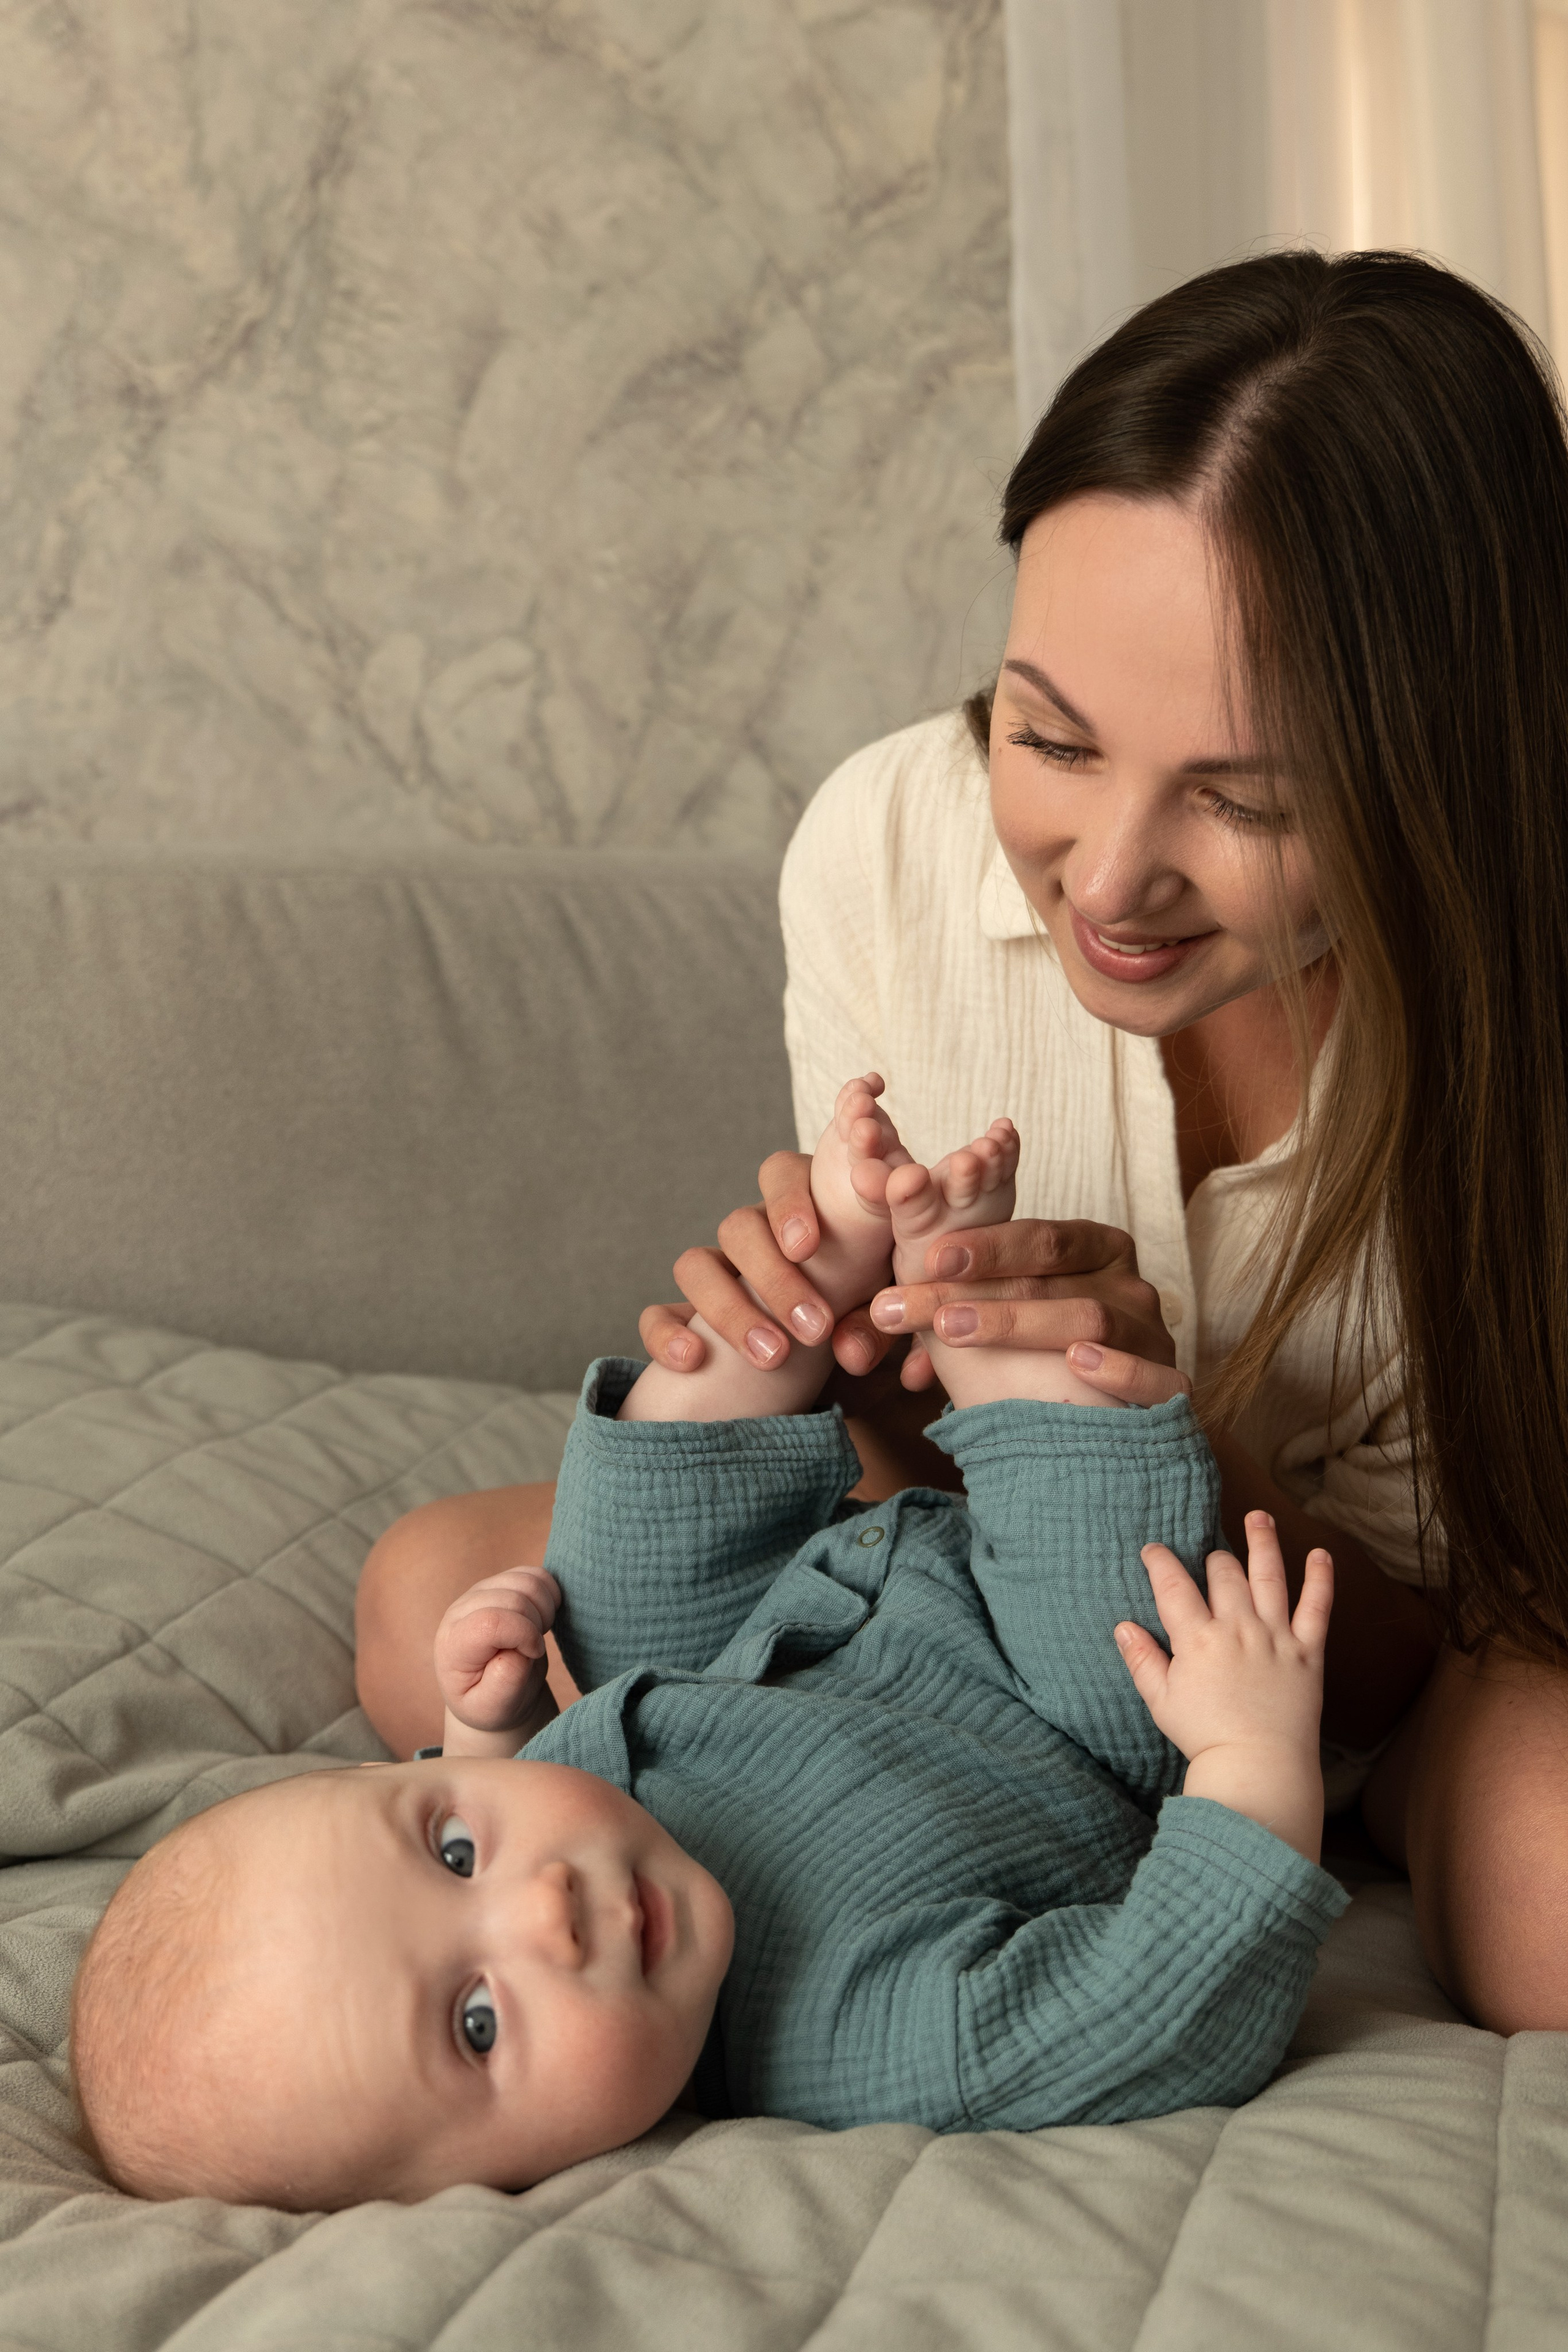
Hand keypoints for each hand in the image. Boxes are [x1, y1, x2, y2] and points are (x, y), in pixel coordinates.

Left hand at [435, 1564, 560, 1746]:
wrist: (489, 1691)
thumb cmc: (489, 1701)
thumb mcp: (492, 1707)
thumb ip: (504, 1683)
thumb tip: (519, 1650)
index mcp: (454, 1645)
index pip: (490, 1622)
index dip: (522, 1635)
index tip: (531, 1655)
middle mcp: (461, 1612)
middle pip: (513, 1599)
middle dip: (536, 1624)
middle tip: (534, 1649)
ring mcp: (480, 1592)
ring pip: (526, 1581)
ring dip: (544, 1607)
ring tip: (538, 1632)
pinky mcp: (500, 1583)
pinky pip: (535, 1574)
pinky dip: (549, 1593)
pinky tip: (541, 1617)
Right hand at [637, 1149, 891, 1382]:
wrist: (839, 1351)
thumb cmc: (870, 1307)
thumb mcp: (888, 1309)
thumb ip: (880, 1322)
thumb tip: (853, 1351)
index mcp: (806, 1206)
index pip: (782, 1173)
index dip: (788, 1202)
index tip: (807, 1246)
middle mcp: (755, 1231)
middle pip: (738, 1225)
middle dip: (773, 1277)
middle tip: (814, 1328)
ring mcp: (717, 1270)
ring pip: (695, 1265)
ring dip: (731, 1310)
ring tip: (774, 1357)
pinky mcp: (686, 1317)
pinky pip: (656, 1316)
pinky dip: (667, 1336)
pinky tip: (693, 1362)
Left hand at [863, 1219, 1188, 1404]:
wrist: (1103, 1438)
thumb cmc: (1040, 1365)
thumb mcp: (998, 1318)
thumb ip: (952, 1294)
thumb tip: (875, 1298)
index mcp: (1095, 1249)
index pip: (1040, 1237)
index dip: (985, 1246)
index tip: (928, 1256)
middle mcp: (1129, 1284)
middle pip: (1055, 1277)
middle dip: (980, 1289)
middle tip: (923, 1306)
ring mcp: (1154, 1334)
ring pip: (1091, 1317)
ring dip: (1020, 1322)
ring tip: (959, 1330)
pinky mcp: (1172, 1387)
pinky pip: (1152, 1374)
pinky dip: (1115, 1367)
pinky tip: (1077, 1363)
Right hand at [1115, 1512, 1333, 1860]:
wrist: (1257, 1767)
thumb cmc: (1205, 1737)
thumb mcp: (1160, 1701)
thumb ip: (1141, 1660)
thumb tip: (1122, 1626)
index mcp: (1198, 1638)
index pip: (1173, 1585)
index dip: (1160, 1561)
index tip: (1153, 1550)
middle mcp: (1237, 1628)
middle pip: (1224, 1574)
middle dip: (1214, 1559)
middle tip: (1210, 1557)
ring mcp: (1275, 1637)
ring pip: (1269, 1576)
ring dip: (1263, 1542)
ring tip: (1260, 1517)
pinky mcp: (1308, 1652)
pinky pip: (1317, 1607)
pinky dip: (1320, 1579)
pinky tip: (1320, 1554)